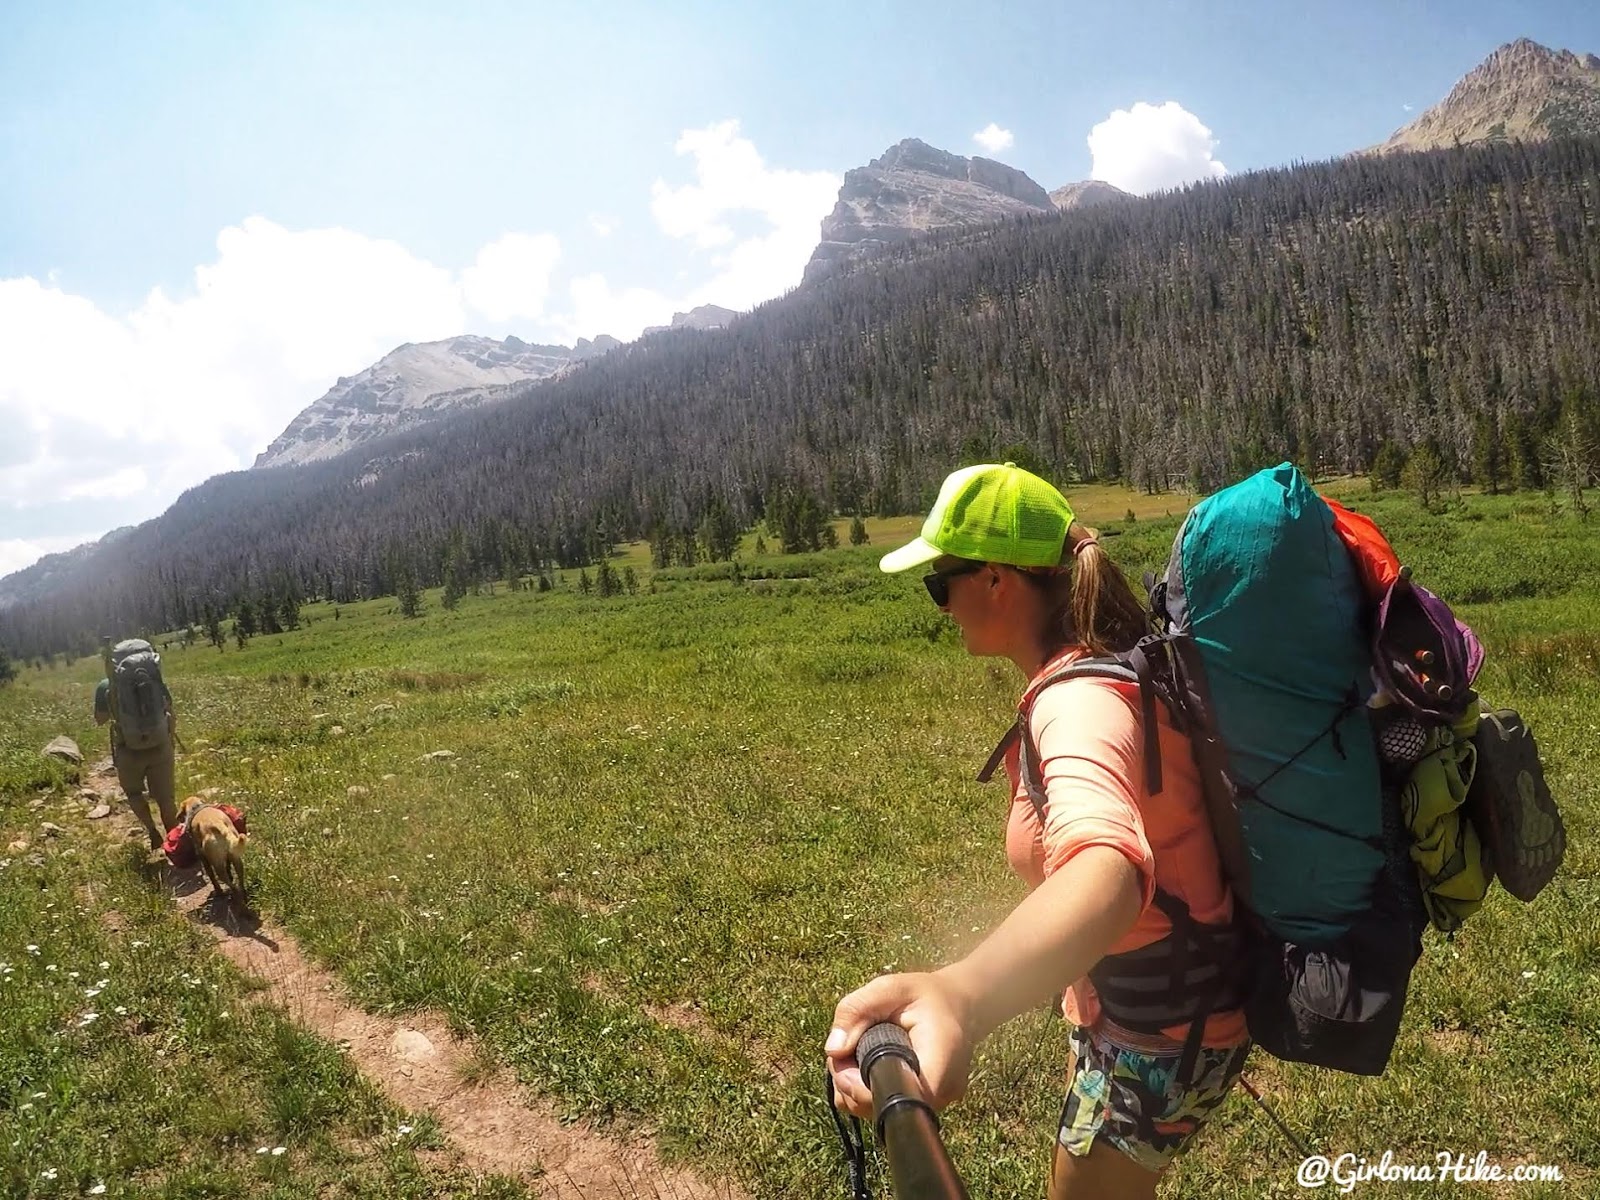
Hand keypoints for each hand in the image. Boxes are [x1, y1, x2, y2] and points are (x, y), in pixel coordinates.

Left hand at [824, 970, 976, 1119]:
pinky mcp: (925, 1105)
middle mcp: (943, 1089)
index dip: (863, 1090)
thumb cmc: (925, 995)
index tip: (843, 1069)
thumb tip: (833, 1050)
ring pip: (881, 1113)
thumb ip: (857, 1009)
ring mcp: (936, 1102)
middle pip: (885, 1109)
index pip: (900, 1095)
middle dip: (851, 1086)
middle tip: (840, 1056)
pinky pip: (887, 1109)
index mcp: (940, 1056)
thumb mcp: (888, 987)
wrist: (959, 1006)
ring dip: (856, 1090)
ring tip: (853, 1056)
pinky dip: (866, 1093)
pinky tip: (863, 1068)